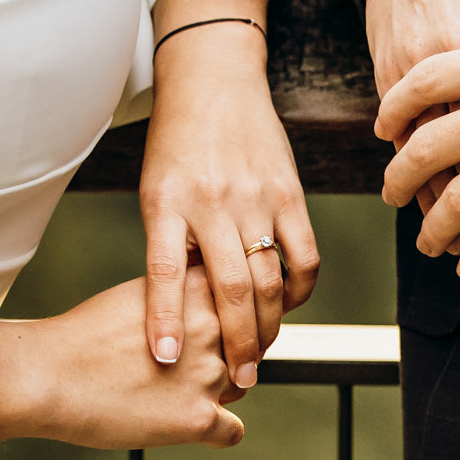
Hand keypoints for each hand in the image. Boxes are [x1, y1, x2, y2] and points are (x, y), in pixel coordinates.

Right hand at [33, 270, 244, 449]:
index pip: (243, 304)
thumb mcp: (140, 295)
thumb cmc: (83, 337)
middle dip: (224, 357)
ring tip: (169, 394)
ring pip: (239, 387)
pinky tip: (188, 425)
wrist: (47, 374)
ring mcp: (207, 375)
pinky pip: (233, 432)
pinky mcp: (197, 418)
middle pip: (245, 347)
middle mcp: (211, 329)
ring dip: (213, 393)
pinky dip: (216, 432)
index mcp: (195, 291)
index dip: (231, 320)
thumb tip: (206, 310)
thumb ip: (181, 299)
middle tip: (185, 368)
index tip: (215, 331)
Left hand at [141, 0, 319, 388]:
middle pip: (230, 289)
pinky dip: (299, 289)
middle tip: (238, 380)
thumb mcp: (156, 192)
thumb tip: (182, 312)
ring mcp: (254, 198)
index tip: (166, 362)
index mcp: (166, 203)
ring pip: (271, 279)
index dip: (164, 321)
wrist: (213, 79)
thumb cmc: (177, 145)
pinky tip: (289, 304)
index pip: (163, 274)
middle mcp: (212, 203)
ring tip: (262, 352)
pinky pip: (303, 256)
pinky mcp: (288, 193)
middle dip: (236, 342)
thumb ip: (170, 245)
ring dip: (270, 324)